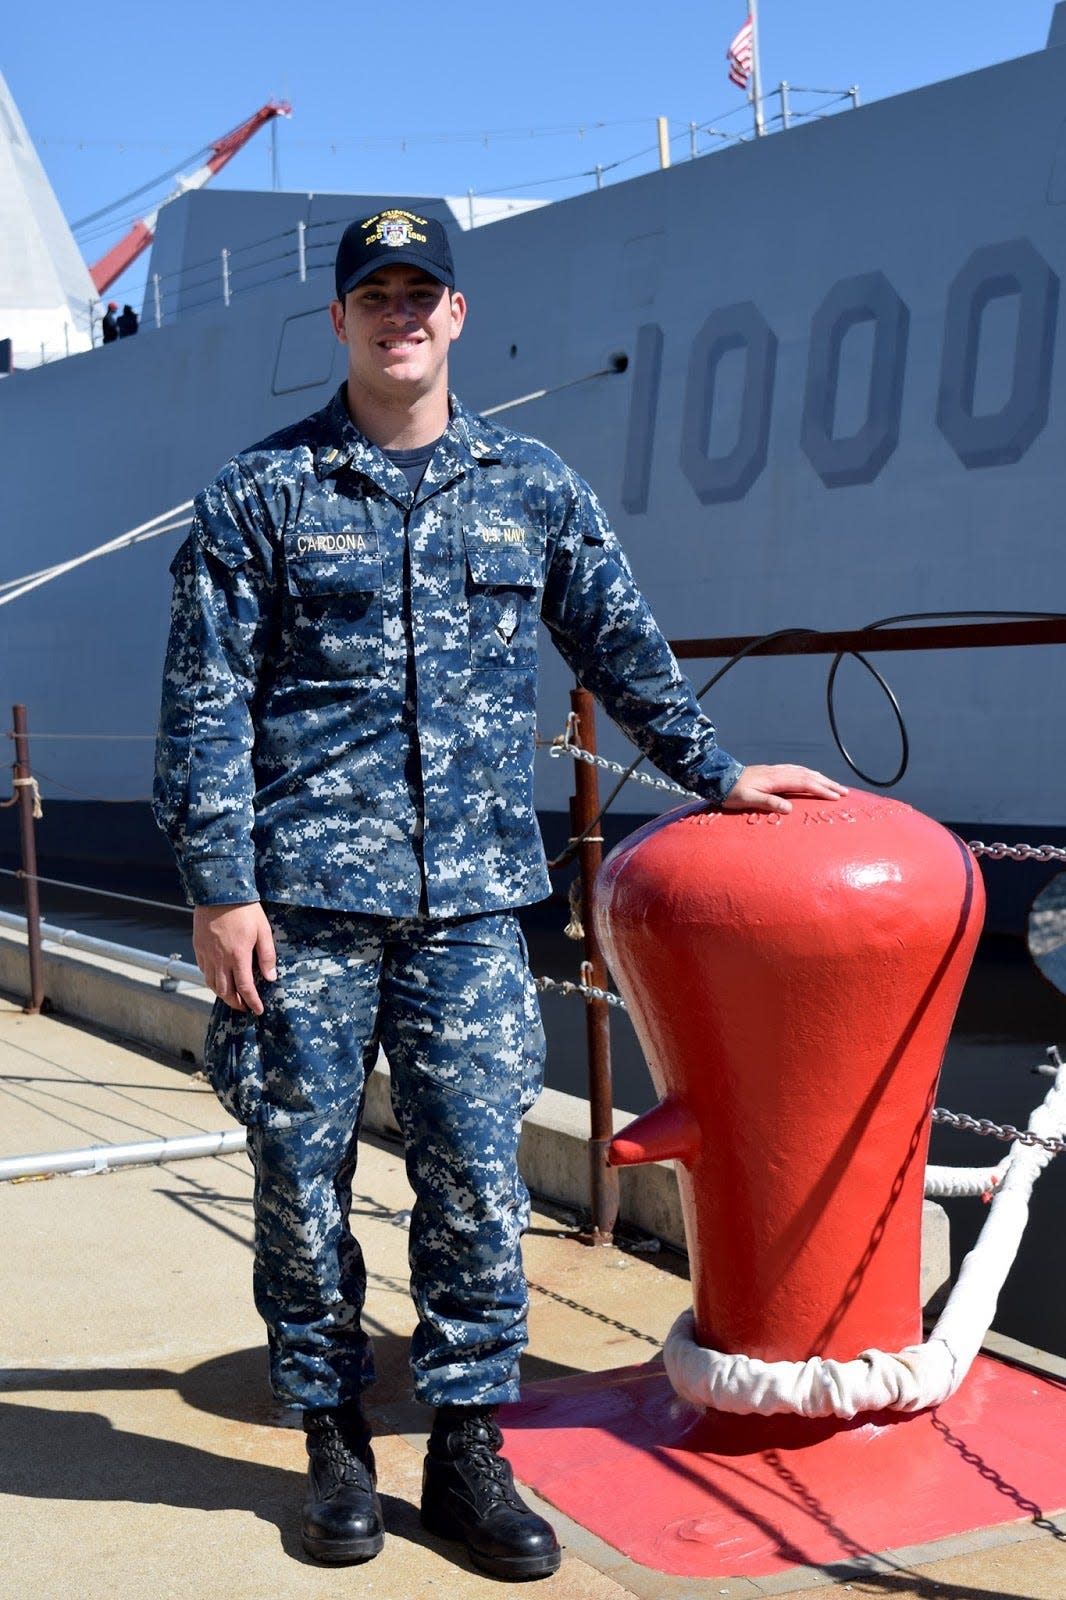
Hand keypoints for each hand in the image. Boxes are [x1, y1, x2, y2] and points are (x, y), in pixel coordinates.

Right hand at [193, 902, 276, 1013]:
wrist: (219, 892)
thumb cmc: (244, 909)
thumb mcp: (263, 930)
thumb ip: (267, 956)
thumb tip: (270, 977)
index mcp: (238, 956)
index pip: (245, 988)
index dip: (252, 1002)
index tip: (258, 1010)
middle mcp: (220, 959)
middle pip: (225, 991)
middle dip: (235, 1003)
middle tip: (244, 1008)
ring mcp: (207, 954)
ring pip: (211, 983)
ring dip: (222, 994)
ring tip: (232, 997)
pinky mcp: (198, 947)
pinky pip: (203, 970)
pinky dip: (210, 979)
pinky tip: (218, 979)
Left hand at [721, 764, 848, 815]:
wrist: (718, 777)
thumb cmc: (731, 792)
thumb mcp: (747, 800)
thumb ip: (768, 803)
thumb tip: (789, 808)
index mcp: (775, 779)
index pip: (804, 783)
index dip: (821, 790)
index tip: (836, 797)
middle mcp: (778, 772)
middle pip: (808, 776)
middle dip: (828, 784)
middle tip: (844, 792)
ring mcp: (775, 770)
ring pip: (804, 772)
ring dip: (821, 778)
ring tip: (834, 786)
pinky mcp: (772, 771)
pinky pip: (796, 770)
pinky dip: (809, 774)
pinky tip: (812, 777)